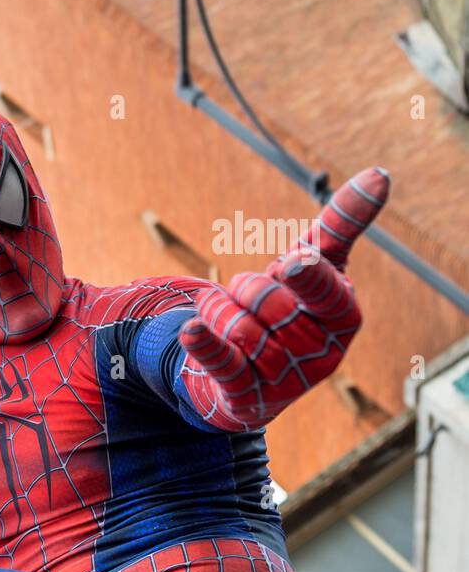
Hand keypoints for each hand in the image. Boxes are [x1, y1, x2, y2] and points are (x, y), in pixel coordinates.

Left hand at [178, 167, 388, 430]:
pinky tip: (190, 331)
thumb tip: (381, 174)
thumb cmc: (286, 309)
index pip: (325, 289)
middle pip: (271, 302)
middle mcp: (321, 353)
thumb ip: (340, 225)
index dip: (304, 275)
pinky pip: (224, 364)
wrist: (246, 373)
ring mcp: (285, 380)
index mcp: (343, 317)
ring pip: (241, 328)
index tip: (290, 263)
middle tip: (243, 295)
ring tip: (221, 317)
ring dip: (217, 310)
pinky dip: (205, 345)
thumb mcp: (312, 267)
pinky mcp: (247, 397)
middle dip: (244, 287)